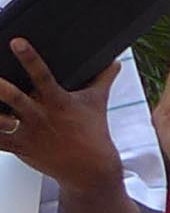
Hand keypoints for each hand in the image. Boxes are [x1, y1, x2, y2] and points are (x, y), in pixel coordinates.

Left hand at [1, 37, 124, 190]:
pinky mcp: (19, 147)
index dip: (30, 58)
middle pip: (16, 99)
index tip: (17, 42)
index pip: (43, 76)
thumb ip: (102, 79)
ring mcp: (28, 133)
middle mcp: (41, 116)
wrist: (91, 170)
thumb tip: (115, 63)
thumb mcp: (98, 103)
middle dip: (2, 88)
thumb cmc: (93, 133)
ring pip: (0, 122)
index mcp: (59, 102)